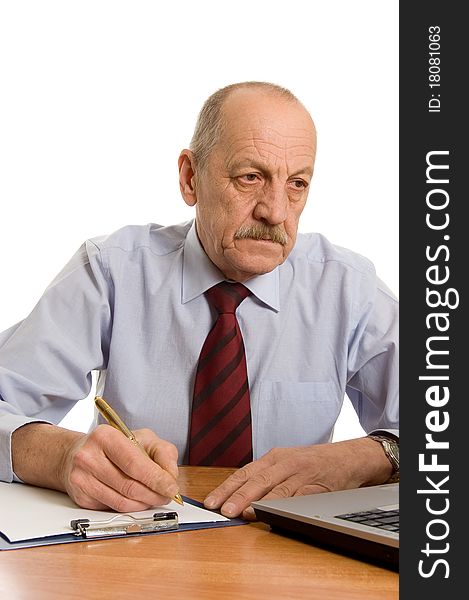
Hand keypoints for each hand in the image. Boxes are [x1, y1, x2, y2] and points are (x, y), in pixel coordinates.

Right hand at [60, 424, 179, 510]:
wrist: (79, 453)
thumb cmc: (115, 445)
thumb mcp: (143, 438)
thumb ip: (163, 453)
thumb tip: (171, 477)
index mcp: (105, 437)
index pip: (135, 464)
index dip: (157, 479)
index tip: (172, 489)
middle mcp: (89, 457)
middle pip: (129, 486)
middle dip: (155, 494)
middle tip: (167, 495)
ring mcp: (82, 478)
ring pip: (122, 502)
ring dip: (145, 503)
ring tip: (155, 497)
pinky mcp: (81, 497)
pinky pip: (113, 508)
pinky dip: (131, 507)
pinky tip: (138, 499)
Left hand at [203, 438, 392, 519]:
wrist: (347, 457)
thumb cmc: (312, 463)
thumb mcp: (286, 464)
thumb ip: (265, 479)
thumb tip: (237, 499)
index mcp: (274, 458)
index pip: (244, 473)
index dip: (226, 488)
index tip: (211, 502)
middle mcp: (285, 463)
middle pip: (257, 480)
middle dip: (238, 496)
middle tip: (223, 510)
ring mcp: (302, 474)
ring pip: (277, 488)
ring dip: (259, 501)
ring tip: (244, 513)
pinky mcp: (318, 486)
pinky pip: (300, 497)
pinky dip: (287, 505)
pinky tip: (276, 512)